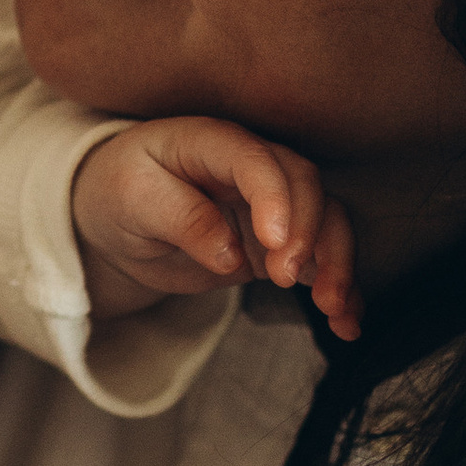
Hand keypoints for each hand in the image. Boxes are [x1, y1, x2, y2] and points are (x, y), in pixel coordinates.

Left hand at [72, 116, 359, 341]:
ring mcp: (272, 204)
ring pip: (327, 219)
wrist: (117, 216)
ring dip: (337, 261)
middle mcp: (253, 167)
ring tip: (332, 307)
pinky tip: (347, 323)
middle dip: (309, 232)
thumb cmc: (120, 193)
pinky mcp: (281, 242)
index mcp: (212, 142)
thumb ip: (180, 218)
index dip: (274, 197)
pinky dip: (340, 288)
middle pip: (305, 185)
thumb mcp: (132, 199)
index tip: (276, 242)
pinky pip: (322, 259)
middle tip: (286, 277)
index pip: (255, 160)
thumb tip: (229, 253)